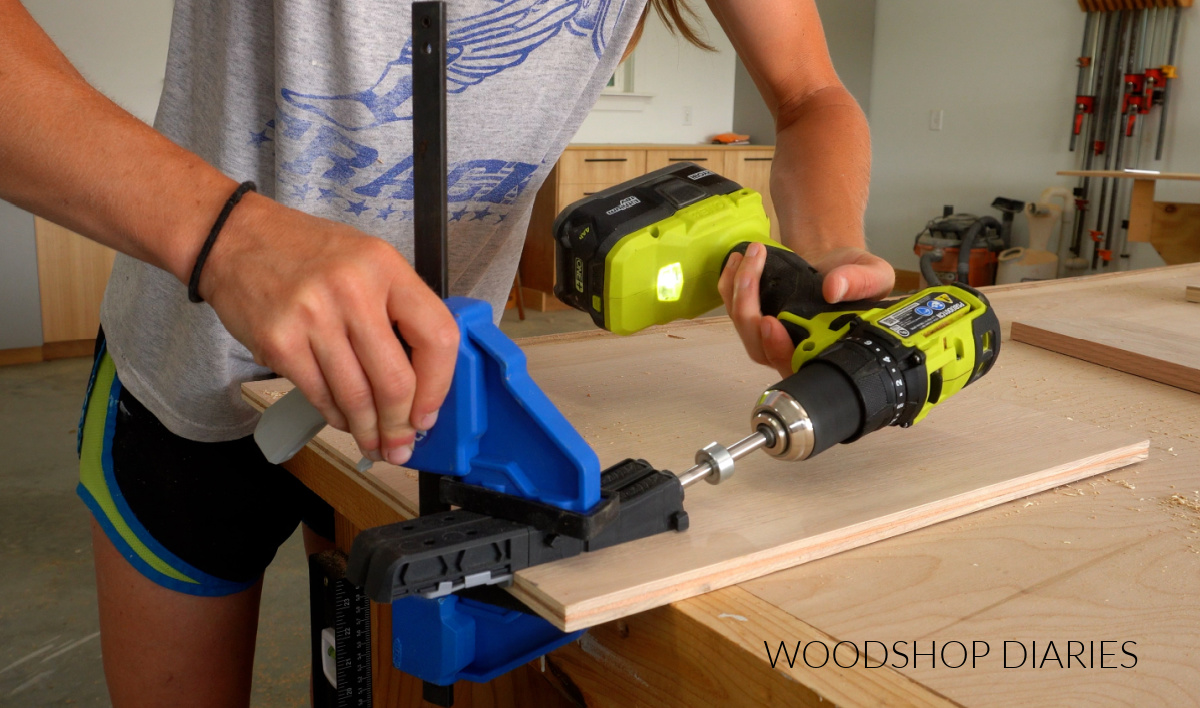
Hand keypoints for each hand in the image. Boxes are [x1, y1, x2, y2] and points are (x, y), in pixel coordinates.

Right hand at [200, 193, 459, 465]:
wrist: (234, 238)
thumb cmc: (306, 252)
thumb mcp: (366, 260)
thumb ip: (397, 308)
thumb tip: (421, 380)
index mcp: (386, 267)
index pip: (436, 336)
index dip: (439, 386)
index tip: (430, 413)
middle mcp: (352, 290)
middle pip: (395, 379)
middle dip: (401, 425)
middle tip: (402, 446)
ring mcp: (312, 316)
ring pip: (355, 396)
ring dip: (369, 431)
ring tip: (376, 444)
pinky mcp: (279, 341)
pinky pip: (319, 395)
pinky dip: (335, 416)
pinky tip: (344, 421)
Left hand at [717, 242, 893, 378]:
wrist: (841, 262)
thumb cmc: (858, 278)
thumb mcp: (875, 276)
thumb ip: (863, 283)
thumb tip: (834, 288)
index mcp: (825, 351)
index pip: (796, 365)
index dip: (779, 351)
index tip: (771, 323)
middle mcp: (795, 350)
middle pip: (760, 348)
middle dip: (749, 311)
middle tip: (752, 273)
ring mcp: (774, 336)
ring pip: (744, 329)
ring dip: (737, 293)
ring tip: (748, 257)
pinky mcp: (758, 319)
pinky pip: (735, 310)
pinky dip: (730, 285)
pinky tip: (737, 262)